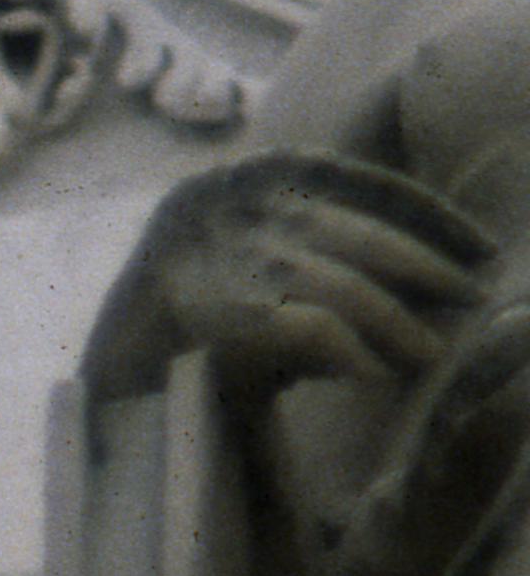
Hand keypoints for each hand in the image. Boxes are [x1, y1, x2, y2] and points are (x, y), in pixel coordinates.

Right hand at [83, 149, 490, 409]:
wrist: (100, 401)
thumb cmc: (176, 336)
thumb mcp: (236, 261)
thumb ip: (301, 247)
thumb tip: (409, 255)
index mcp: (230, 183)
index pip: (347, 174)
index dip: (420, 207)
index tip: (474, 240)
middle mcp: (226, 210)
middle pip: (356, 230)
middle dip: (425, 264)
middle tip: (471, 298)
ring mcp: (224, 263)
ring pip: (343, 285)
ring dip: (398, 323)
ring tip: (429, 354)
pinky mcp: (222, 321)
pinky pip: (314, 331)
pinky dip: (352, 352)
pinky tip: (373, 374)